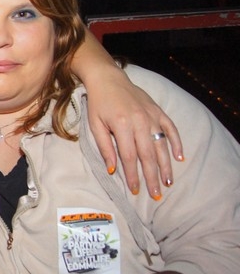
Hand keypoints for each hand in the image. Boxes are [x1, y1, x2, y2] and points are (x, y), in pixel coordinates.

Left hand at [86, 65, 182, 198]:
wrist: (109, 79)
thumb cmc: (99, 104)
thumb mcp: (95, 125)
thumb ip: (104, 147)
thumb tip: (112, 170)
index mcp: (122, 125)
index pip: (129, 157)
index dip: (132, 175)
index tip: (135, 190)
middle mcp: (140, 121)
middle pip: (148, 155)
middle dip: (152, 176)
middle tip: (156, 194)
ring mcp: (152, 116)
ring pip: (161, 145)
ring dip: (166, 165)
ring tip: (168, 182)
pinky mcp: (158, 111)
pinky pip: (171, 129)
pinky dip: (176, 143)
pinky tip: (179, 158)